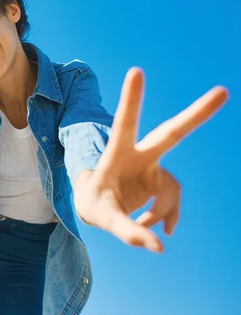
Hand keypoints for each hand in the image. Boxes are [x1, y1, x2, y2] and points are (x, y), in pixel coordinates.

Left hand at [73, 68, 228, 252]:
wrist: (96, 204)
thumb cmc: (94, 204)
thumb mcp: (102, 218)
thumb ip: (128, 231)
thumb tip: (161, 246)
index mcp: (117, 155)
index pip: (125, 124)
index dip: (132, 100)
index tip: (136, 71)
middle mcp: (139, 155)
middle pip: (171, 133)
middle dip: (197, 114)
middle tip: (223, 92)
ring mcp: (153, 166)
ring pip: (172, 190)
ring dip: (161, 212)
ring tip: (143, 229)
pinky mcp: (161, 180)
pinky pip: (172, 202)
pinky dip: (166, 217)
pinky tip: (159, 230)